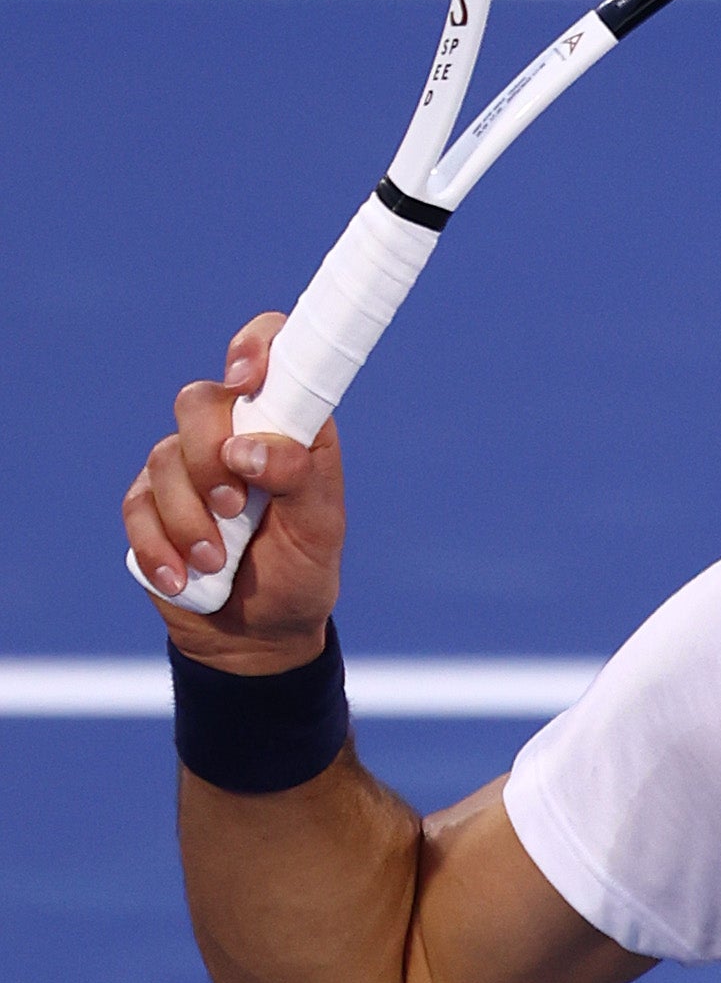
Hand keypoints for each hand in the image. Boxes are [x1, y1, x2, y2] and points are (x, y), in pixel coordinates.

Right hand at [122, 312, 344, 674]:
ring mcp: (185, 467)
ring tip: (219, 561)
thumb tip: (247, 448)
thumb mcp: (321, 527)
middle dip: (209, 456)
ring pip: (164, 459)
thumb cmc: (301, 569)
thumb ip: (300, 477)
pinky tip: (183, 578)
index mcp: (285, 422)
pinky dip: (159, 546)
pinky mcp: (149, 506)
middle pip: (198, 402)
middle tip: (236, 506)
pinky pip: (136, 507)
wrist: (259, 636)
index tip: (246, 377)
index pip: (269, 352)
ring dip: (190, 518)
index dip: (254, 346)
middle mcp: (232, 433)